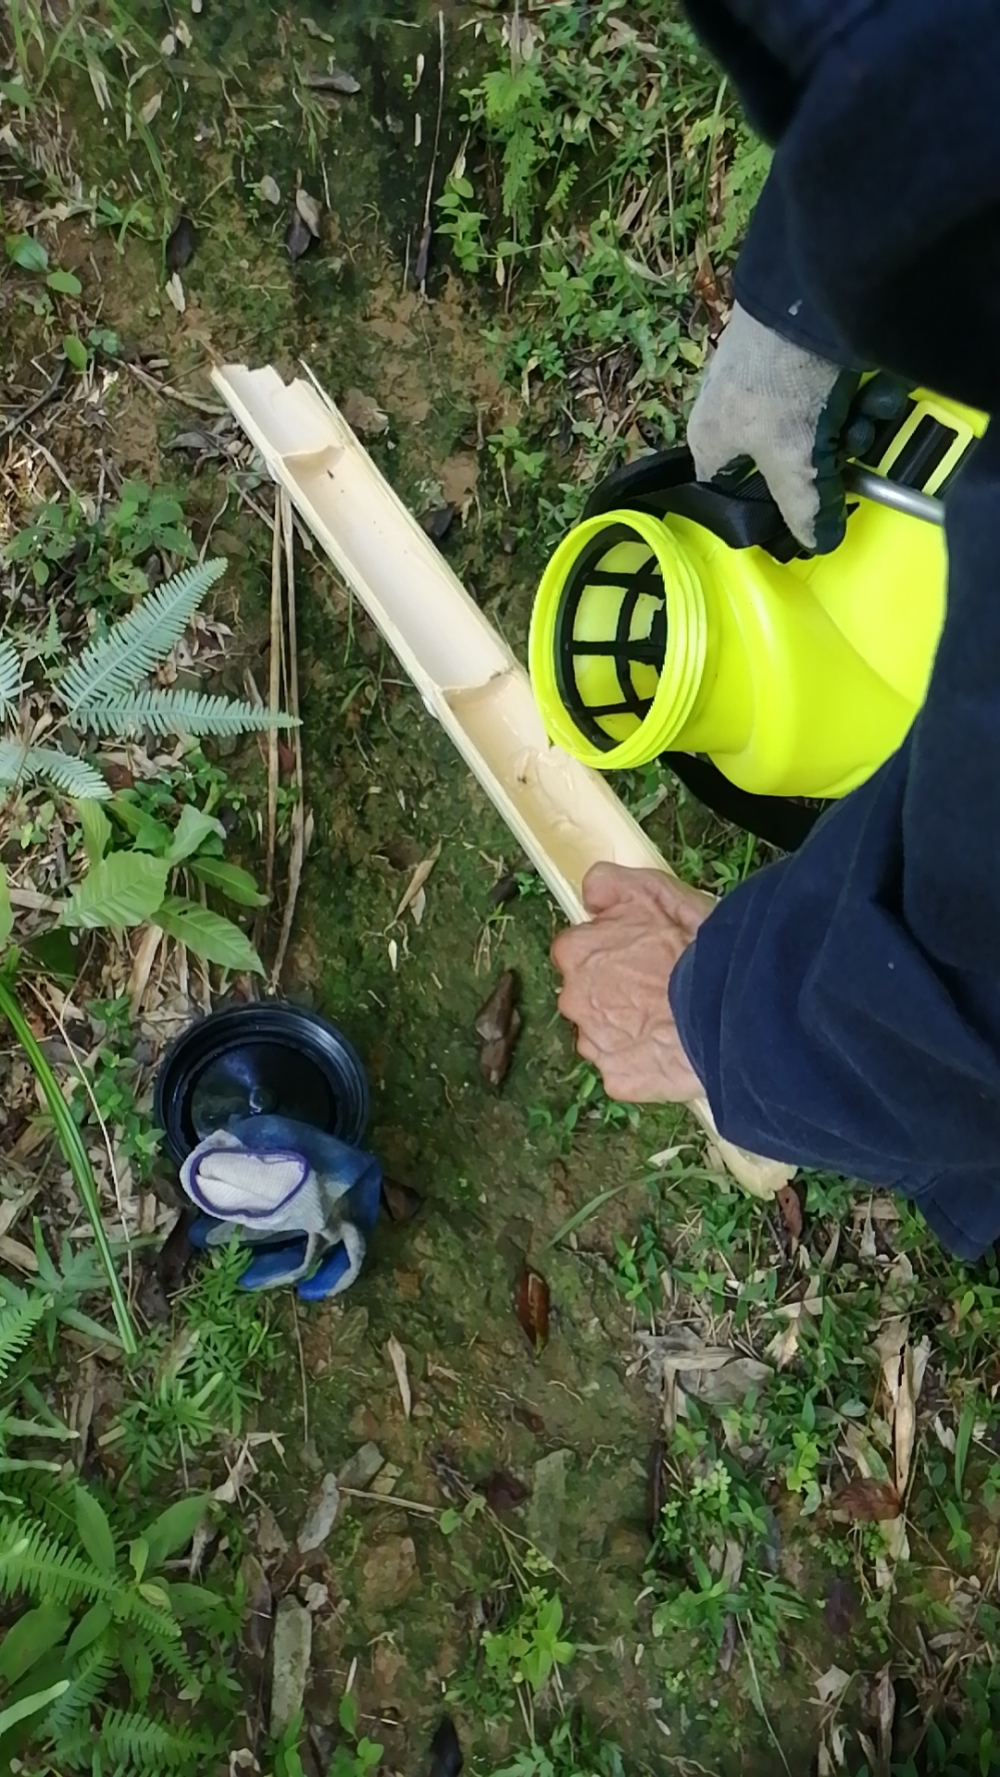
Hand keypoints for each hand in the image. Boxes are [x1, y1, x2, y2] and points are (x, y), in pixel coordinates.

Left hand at [551, 864, 713, 1103]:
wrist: (731, 1009)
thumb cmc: (694, 948)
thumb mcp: (654, 891)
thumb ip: (610, 886)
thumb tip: (591, 897)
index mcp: (577, 952)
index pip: (578, 950)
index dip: (612, 951)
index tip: (640, 955)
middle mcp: (574, 999)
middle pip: (586, 995)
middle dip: (616, 993)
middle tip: (659, 990)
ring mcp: (594, 1043)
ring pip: (603, 1034)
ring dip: (628, 1029)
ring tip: (669, 1023)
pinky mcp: (616, 1079)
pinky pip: (623, 1071)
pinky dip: (642, 1065)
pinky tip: (671, 1051)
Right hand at [687, 302, 858, 552]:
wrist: (809, 293)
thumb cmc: (782, 382)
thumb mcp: (795, 460)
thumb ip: (805, 509)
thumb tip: (816, 545)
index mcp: (710, 440)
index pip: (731, 492)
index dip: (767, 505)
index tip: (805, 508)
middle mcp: (729, 409)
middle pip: (783, 458)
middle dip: (825, 458)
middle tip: (848, 450)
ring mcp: (762, 377)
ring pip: (810, 424)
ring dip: (847, 425)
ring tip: (867, 411)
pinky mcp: (793, 351)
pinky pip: (824, 388)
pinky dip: (852, 391)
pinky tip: (874, 387)